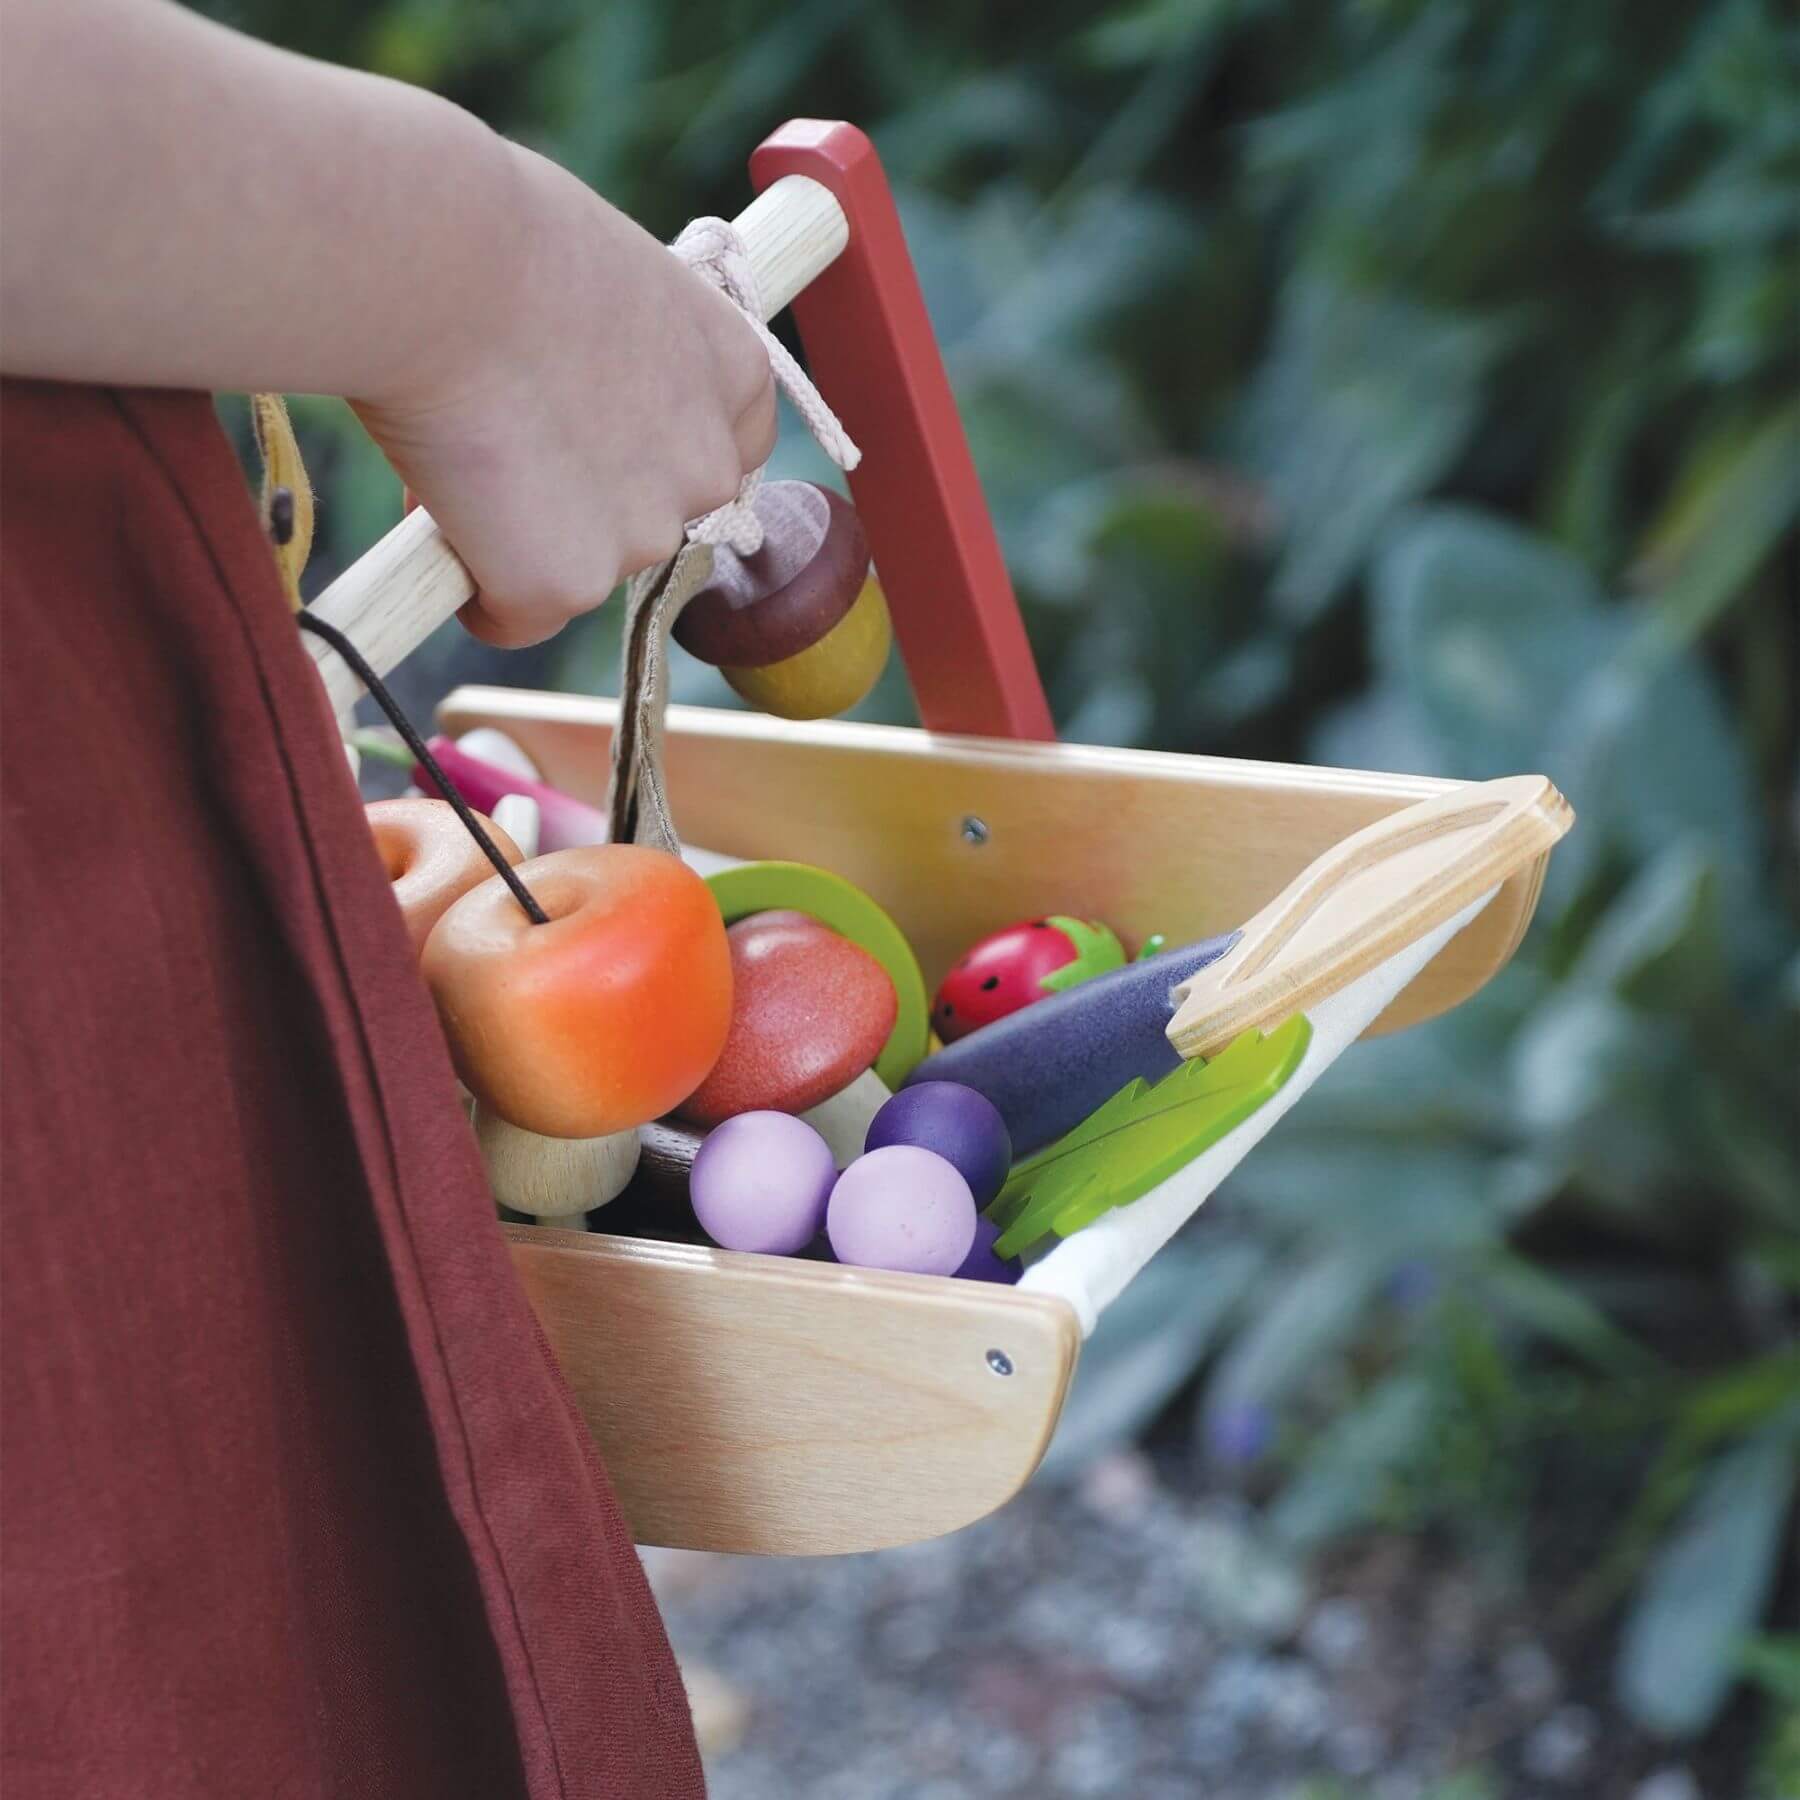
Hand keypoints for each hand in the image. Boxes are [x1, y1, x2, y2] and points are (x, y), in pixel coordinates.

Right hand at [354, 142, 776, 647]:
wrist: (434, 262)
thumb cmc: (493, 236)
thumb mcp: (602, 279)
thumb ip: (622, 356)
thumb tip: (576, 398)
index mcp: (735, 377)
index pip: (722, 452)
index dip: (645, 453)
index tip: (589, 434)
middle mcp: (709, 468)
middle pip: (648, 521)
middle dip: (582, 502)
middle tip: (500, 436)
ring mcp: (644, 536)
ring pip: (579, 568)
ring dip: (522, 537)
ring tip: (458, 450)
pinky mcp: (567, 584)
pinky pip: (518, 616)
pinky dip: (475, 586)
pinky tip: (440, 514)